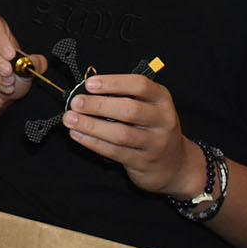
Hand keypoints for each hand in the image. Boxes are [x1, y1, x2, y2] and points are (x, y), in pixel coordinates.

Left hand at [61, 74, 201, 196]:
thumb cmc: (153, 129)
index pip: (140, 85)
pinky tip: (78, 135)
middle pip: (129, 110)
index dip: (113, 83)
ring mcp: (155, 143)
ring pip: (120, 134)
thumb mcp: (150, 108)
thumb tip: (88, 91)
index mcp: (162, 99)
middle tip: (76, 103)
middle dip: (98, 105)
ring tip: (70, 119)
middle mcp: (162, 120)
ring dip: (91, 125)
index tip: (90, 84)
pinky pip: (114, 152)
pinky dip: (93, 142)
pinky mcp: (143, 162)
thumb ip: (126, 97)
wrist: (176, 165)